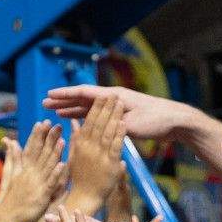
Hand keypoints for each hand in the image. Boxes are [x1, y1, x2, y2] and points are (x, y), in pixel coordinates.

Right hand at [0, 122, 66, 221]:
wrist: (7, 216)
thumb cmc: (11, 195)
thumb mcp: (10, 173)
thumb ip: (13, 157)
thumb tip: (10, 141)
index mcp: (24, 167)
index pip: (31, 147)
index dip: (37, 135)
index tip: (43, 122)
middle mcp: (30, 172)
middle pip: (40, 152)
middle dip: (48, 138)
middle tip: (56, 124)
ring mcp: (37, 183)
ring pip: (47, 165)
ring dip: (54, 152)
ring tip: (62, 139)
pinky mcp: (42, 194)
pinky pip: (51, 182)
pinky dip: (56, 173)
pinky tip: (63, 164)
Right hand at [44, 83, 198, 142]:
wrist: (175, 121)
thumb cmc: (156, 120)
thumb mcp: (133, 125)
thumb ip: (112, 125)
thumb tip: (97, 128)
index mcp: (113, 97)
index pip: (84, 93)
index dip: (65, 94)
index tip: (49, 95)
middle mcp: (113, 100)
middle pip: (83, 99)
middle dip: (64, 101)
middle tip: (45, 104)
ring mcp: (117, 108)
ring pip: (89, 107)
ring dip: (72, 109)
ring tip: (56, 112)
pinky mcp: (121, 116)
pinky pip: (97, 115)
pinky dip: (85, 117)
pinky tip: (77, 121)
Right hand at [64, 98, 126, 209]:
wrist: (87, 197)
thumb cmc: (81, 176)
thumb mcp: (75, 155)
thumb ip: (75, 137)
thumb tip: (74, 122)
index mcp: (81, 144)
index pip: (87, 120)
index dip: (95, 106)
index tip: (101, 95)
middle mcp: (89, 147)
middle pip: (97, 122)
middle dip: (105, 106)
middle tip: (112, 94)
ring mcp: (99, 155)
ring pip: (106, 131)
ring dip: (113, 116)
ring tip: (119, 103)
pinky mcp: (110, 164)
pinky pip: (115, 146)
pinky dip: (119, 134)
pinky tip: (123, 123)